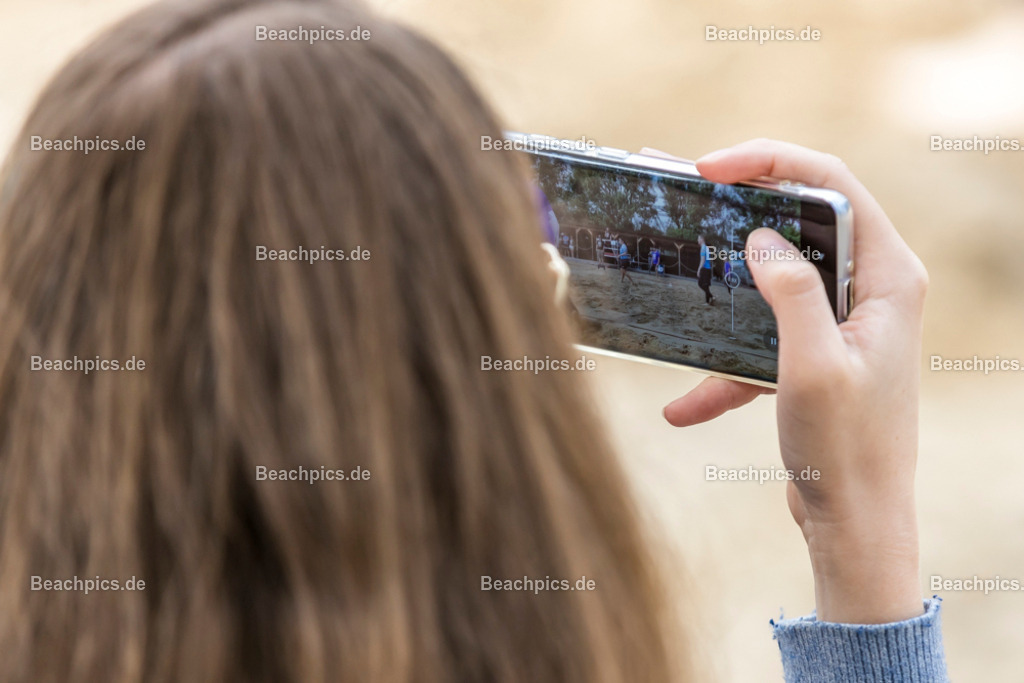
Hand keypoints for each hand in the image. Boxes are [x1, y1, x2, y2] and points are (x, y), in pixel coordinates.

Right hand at [656, 139, 928, 623]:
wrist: (857, 523)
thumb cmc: (846, 449)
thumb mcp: (812, 365)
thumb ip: (791, 292)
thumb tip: (763, 237)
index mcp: (888, 278)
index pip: (833, 185)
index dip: (770, 161)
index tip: (709, 168)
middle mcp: (871, 290)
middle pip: (801, 222)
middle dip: (741, 214)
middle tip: (687, 206)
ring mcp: (842, 322)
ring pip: (775, 279)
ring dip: (726, 293)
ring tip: (678, 288)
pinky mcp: (816, 354)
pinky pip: (762, 340)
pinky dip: (724, 368)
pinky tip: (682, 406)